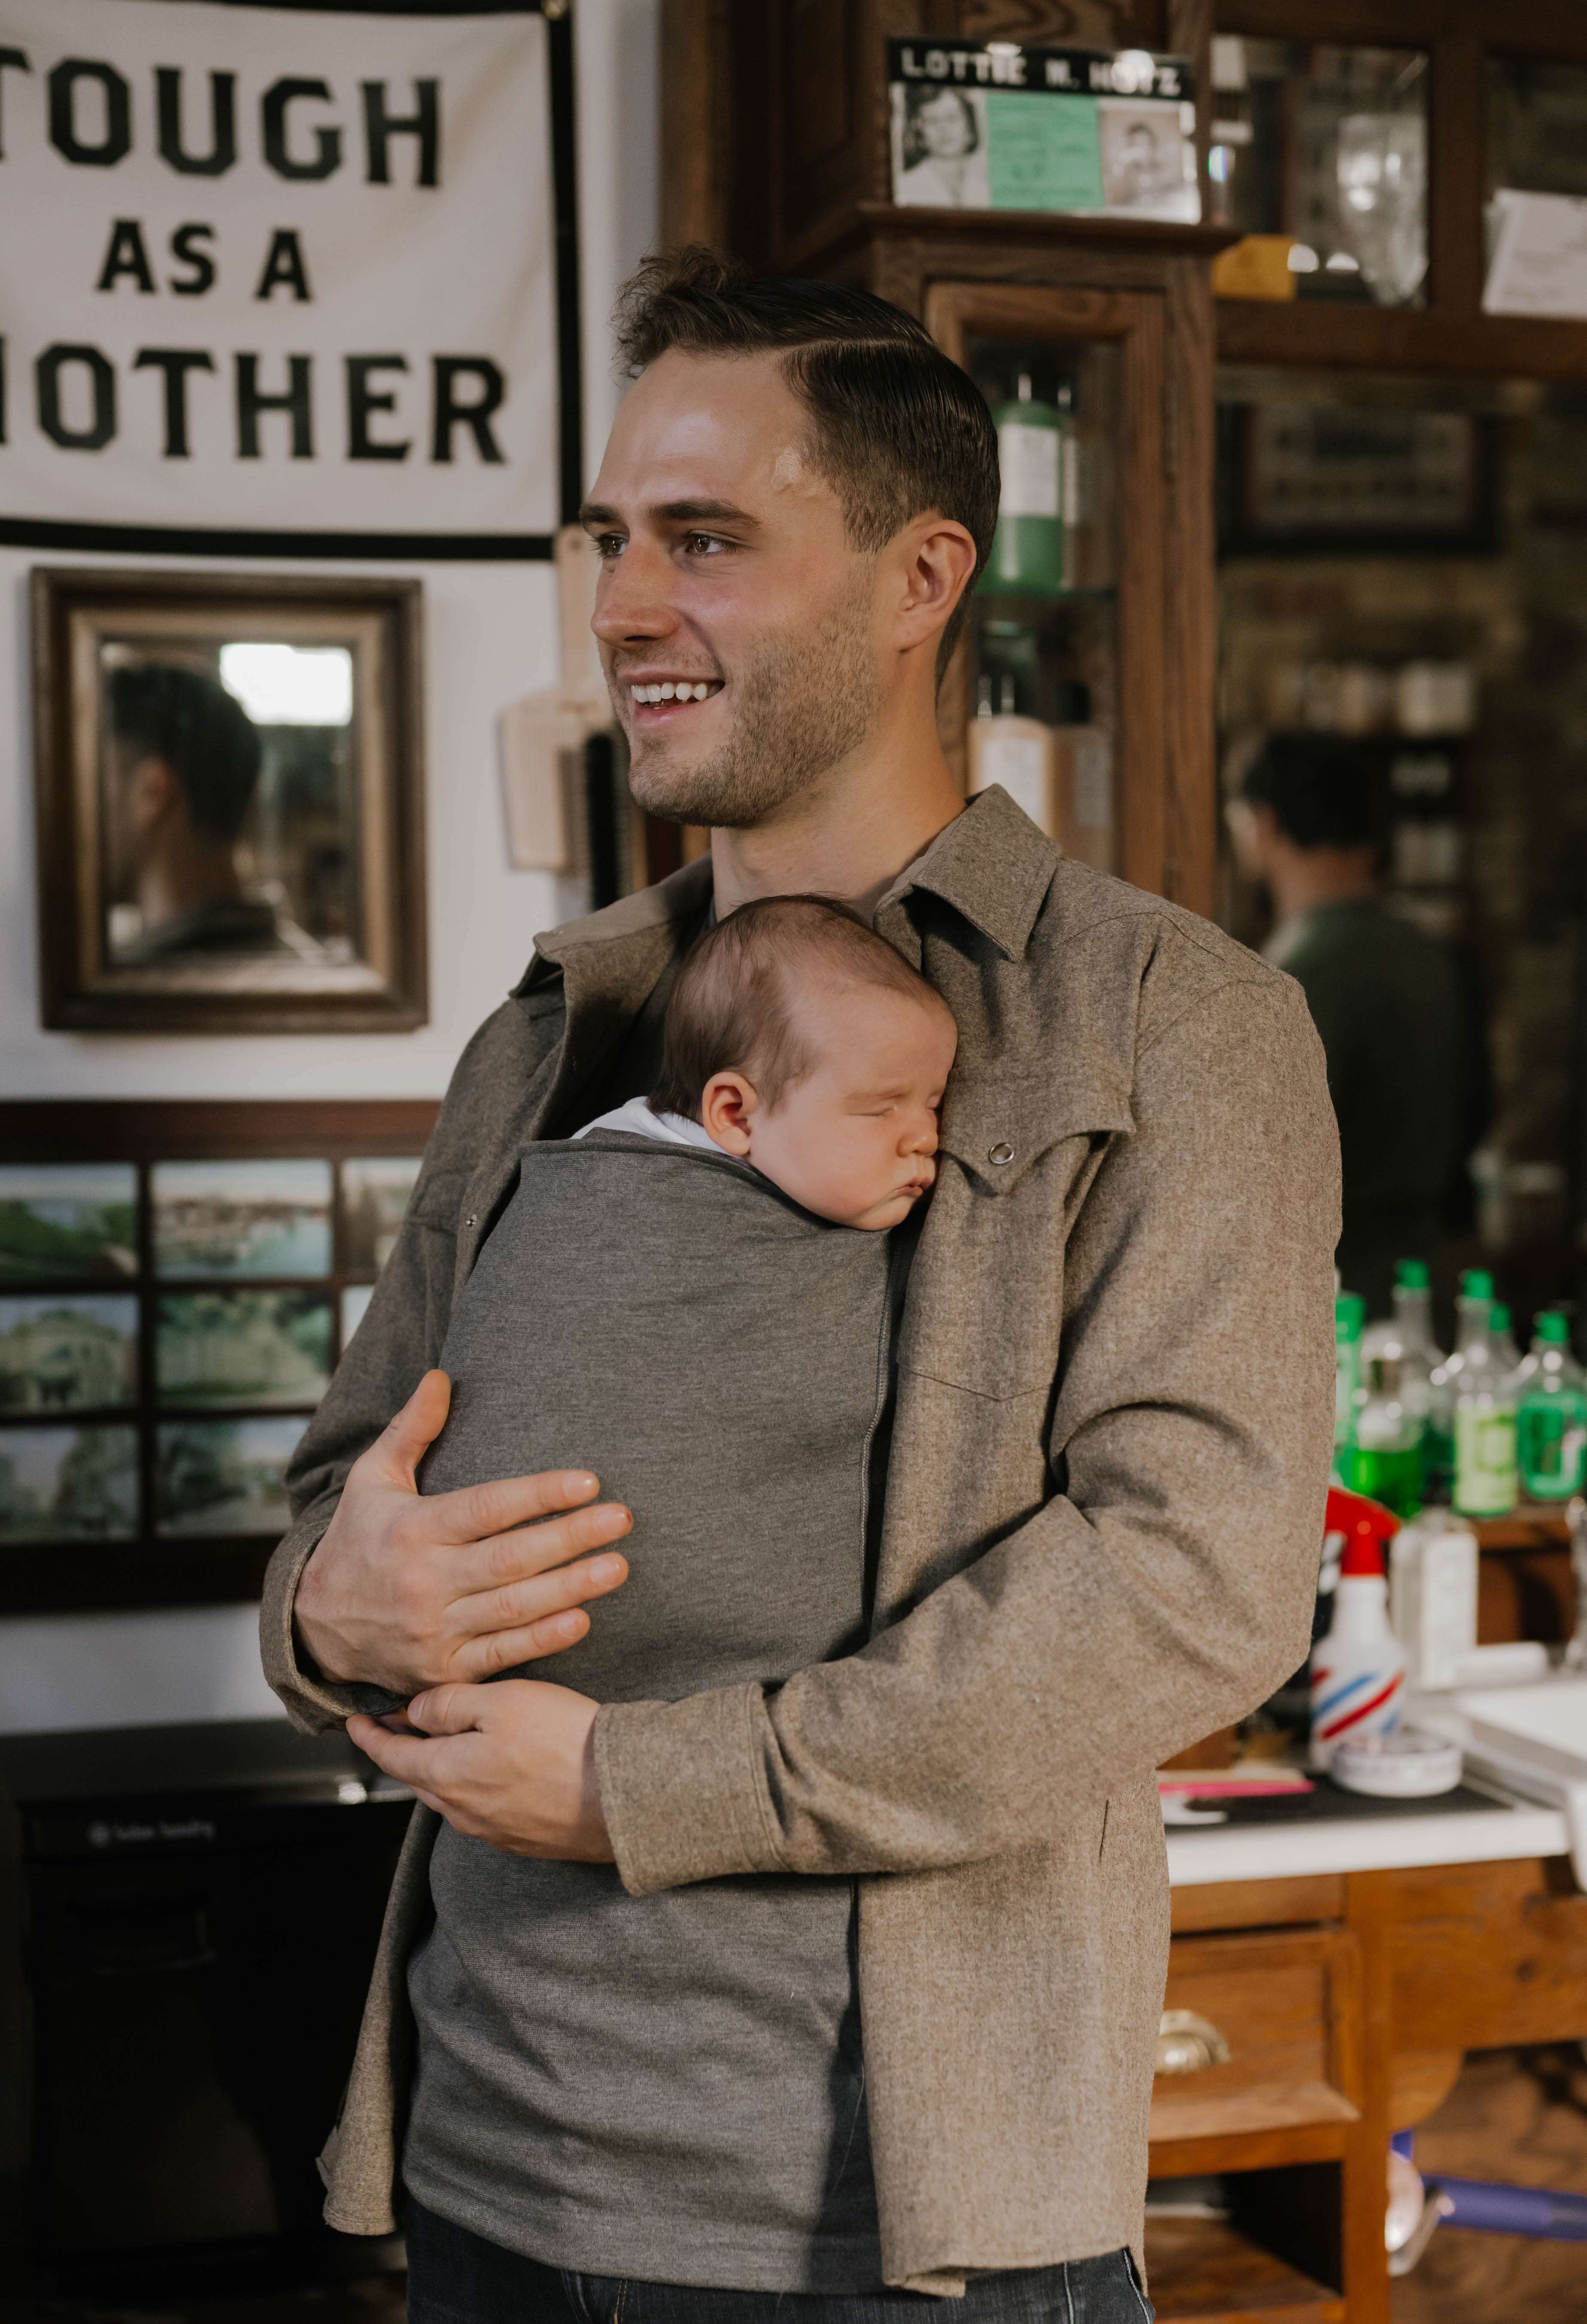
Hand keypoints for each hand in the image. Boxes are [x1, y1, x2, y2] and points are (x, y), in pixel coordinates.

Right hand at [295, 1369, 630, 1695]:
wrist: (315, 1628)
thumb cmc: (358, 1540)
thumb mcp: (372, 1479)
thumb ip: (410, 1430)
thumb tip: (441, 1376)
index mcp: (413, 1528)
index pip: (486, 1508)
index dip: (538, 1494)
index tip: (588, 1481)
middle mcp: (424, 1581)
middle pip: (509, 1558)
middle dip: (570, 1538)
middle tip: (622, 1519)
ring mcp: (434, 1629)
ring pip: (513, 1608)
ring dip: (570, 1588)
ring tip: (617, 1566)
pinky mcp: (444, 1669)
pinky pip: (501, 1654)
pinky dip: (542, 1640)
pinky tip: (583, 1620)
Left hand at [348, 1681, 609, 1859]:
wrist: (627, 1795)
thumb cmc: (565, 1741)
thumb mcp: (502, 1702)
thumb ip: (450, 1704)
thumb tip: (417, 1712)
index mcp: (448, 1776)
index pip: (392, 1756)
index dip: (370, 1736)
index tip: (354, 1721)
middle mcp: (463, 1812)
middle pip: (418, 1777)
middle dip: (402, 1749)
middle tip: (394, 1723)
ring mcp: (494, 1830)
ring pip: (449, 1794)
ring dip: (438, 1767)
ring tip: (440, 1739)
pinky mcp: (524, 1838)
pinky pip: (481, 1808)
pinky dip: (470, 1783)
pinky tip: (489, 1765)